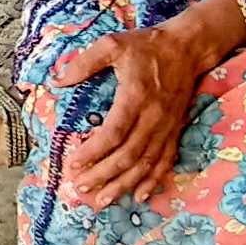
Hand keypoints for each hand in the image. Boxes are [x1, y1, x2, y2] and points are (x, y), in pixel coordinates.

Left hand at [55, 0, 245, 208]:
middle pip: (128, 154)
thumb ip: (84, 63)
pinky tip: (139, 196)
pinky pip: (165, 161)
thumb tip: (57, 80)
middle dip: (103, 174)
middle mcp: (153, 117)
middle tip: (80, 186)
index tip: (73, 163)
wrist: (188, 49)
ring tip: (102, 200)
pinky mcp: (175, 131)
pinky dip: (153, 181)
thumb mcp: (112, 44)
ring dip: (123, 184)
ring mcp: (166, 127)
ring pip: (145, 164)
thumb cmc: (147, 46)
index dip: (93, 151)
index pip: (114, 132)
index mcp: (135, 96)